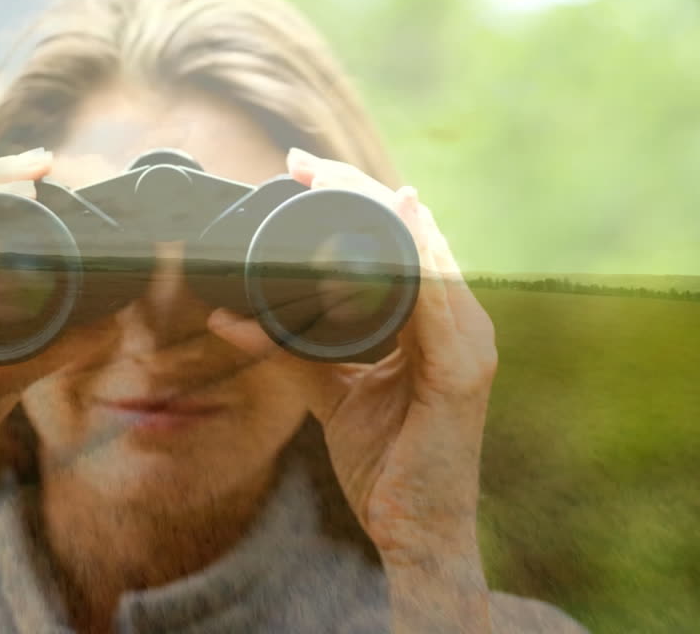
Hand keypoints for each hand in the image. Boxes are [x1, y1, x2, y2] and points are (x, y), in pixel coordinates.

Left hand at [206, 148, 496, 590]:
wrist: (417, 537)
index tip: (297, 170)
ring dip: (372, 207)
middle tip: (297, 161)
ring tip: (320, 178)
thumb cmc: (385, 464)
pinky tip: (393, 218)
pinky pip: (438, 299)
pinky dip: (413, 256)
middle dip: (354, 189)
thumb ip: (290, 348)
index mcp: (436, 323)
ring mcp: (470, 343)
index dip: (352, 198)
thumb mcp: (331, 392)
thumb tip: (230, 315)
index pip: (398, 241)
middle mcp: (460, 322)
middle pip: (410, 232)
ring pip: (422, 251)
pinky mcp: (464, 370)